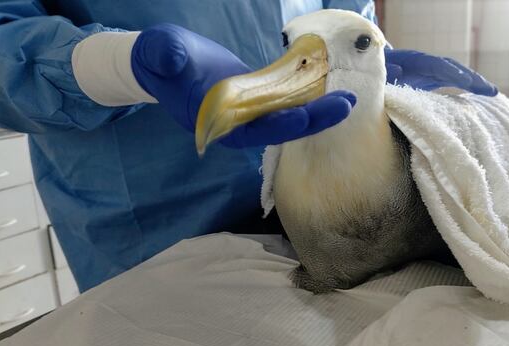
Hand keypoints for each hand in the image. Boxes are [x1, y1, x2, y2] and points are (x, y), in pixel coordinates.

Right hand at [131, 24, 355, 144]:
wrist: (166, 62)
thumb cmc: (160, 59)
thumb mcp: (159, 53)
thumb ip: (165, 56)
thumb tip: (172, 58)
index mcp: (216, 122)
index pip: (250, 129)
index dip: (275, 125)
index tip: (302, 116)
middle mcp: (238, 123)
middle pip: (279, 127)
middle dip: (312, 119)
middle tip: (345, 105)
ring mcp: (251, 112)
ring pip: (289, 115)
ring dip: (318, 109)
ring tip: (348, 98)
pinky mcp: (260, 98)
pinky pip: (289, 100)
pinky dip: (309, 95)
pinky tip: (332, 86)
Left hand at [384, 49, 497, 95]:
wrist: (371, 68)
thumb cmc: (374, 73)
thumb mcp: (378, 73)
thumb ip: (386, 72)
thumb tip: (397, 71)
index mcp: (413, 61)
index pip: (436, 65)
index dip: (451, 72)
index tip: (465, 82)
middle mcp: (425, 63)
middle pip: (452, 68)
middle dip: (471, 77)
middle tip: (490, 90)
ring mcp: (429, 71)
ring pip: (456, 74)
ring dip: (474, 82)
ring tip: (492, 93)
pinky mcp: (430, 80)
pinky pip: (451, 82)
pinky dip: (466, 87)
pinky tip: (479, 96)